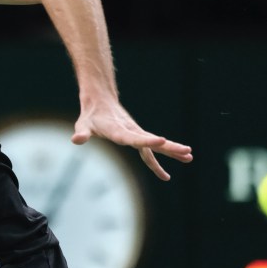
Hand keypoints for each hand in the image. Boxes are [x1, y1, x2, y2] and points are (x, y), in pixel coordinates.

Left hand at [72, 103, 192, 180]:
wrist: (101, 102)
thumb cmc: (90, 116)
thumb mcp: (83, 125)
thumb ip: (81, 133)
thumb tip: (76, 140)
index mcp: (118, 131)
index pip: (134, 138)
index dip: (146, 141)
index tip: (161, 140)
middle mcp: (131, 132)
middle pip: (152, 142)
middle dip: (169, 148)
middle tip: (187, 152)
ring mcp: (137, 134)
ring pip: (156, 145)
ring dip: (172, 151)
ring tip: (190, 157)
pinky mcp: (138, 137)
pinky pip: (151, 150)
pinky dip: (163, 156)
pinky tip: (174, 166)